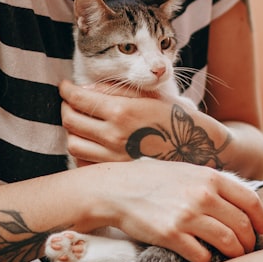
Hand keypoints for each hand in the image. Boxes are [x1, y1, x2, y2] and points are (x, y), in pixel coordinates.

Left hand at [60, 80, 228, 166]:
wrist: (197, 150)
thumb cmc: (174, 118)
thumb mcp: (147, 96)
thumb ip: (113, 91)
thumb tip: (82, 89)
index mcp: (121, 112)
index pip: (78, 99)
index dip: (66, 90)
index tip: (65, 87)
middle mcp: (114, 137)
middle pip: (70, 121)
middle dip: (66, 108)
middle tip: (70, 103)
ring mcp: (113, 158)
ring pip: (73, 144)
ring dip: (72, 131)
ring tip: (80, 123)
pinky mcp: (116, 174)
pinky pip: (84, 163)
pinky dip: (82, 152)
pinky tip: (91, 143)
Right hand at [95, 160, 262, 261]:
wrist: (116, 189)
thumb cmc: (153, 180)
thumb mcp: (187, 171)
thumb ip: (213, 183)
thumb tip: (240, 201)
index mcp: (209, 177)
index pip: (251, 201)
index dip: (261, 219)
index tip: (261, 230)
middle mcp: (202, 195)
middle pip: (242, 225)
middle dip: (249, 241)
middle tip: (248, 249)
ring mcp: (187, 216)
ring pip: (228, 242)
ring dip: (235, 254)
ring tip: (233, 257)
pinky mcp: (171, 236)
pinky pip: (203, 255)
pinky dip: (209, 260)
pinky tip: (205, 258)